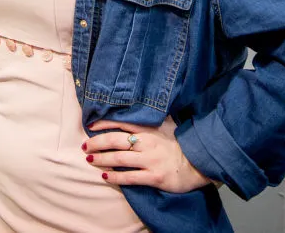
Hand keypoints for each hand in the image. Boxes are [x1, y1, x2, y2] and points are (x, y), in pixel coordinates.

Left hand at [82, 117, 212, 192]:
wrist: (199, 164)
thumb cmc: (181, 144)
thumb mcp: (168, 125)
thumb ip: (152, 119)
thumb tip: (138, 108)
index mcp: (149, 130)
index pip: (121, 123)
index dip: (104, 123)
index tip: (90, 125)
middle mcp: (147, 143)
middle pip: (115, 140)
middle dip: (97, 143)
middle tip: (85, 146)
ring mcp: (150, 161)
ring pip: (118, 159)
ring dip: (101, 159)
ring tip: (90, 159)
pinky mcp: (154, 177)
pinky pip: (129, 177)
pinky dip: (114, 177)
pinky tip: (104, 176)